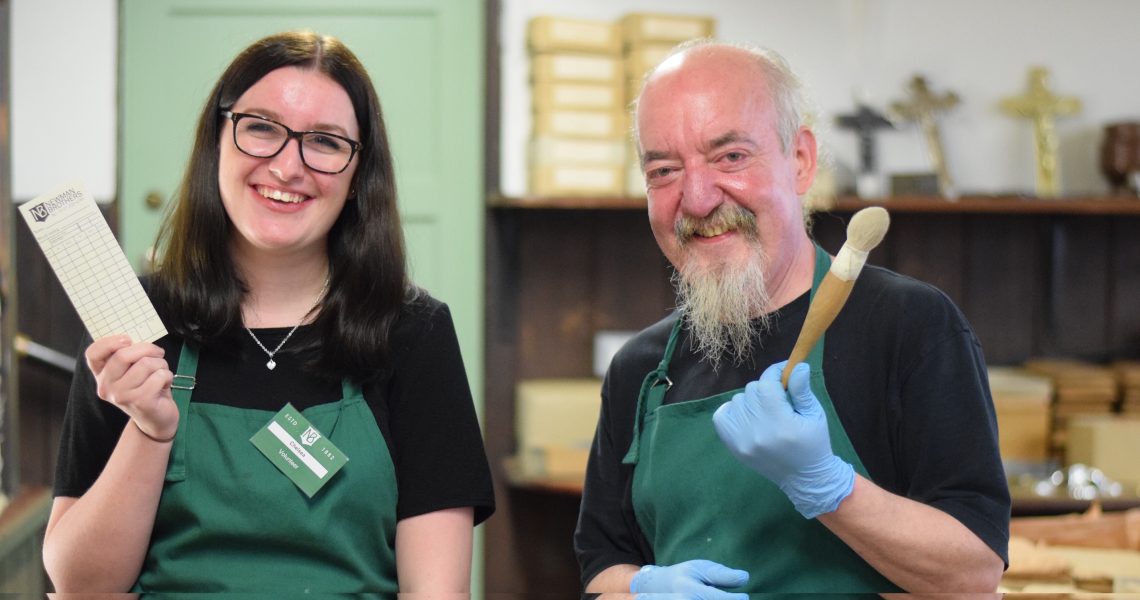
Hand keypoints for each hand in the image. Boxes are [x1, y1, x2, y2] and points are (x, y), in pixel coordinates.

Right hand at [86, 335, 178, 441]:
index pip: (93, 353)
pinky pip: (159, 376)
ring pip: (146, 364)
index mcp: (101, 375)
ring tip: (161, 374)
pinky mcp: (140, 402)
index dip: (110, 342)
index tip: (128, 339)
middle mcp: (106, 386)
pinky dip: (168, 376)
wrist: (156, 420)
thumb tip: (136, 338)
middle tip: (158, 354)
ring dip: (161, 365)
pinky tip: (164, 385)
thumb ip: (129, 356)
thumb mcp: (133, 371)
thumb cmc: (147, 388)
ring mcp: (121, 396)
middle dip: (148, 349)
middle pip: (122, 355)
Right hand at [629, 559, 747, 598]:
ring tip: (711, 596)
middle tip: (729, 597)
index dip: (738, 599)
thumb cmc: (683, 575)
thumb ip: (722, 575)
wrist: (657, 588)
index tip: (743, 596)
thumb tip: (745, 578)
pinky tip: (706, 599)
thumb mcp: (700, 568)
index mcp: (690, 591)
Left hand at [712, 360, 853, 518]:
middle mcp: (757, 431)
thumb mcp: (814, 414)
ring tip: (766, 412)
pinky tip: (749, 417)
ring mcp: (741, 441)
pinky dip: (733, 412)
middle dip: (766, 389)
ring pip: (738, 400)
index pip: (767, 384)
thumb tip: (798, 365)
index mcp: (780, 423)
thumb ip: (802, 390)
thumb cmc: (813, 443)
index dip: (775, 373)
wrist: (804, 478)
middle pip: (752, 390)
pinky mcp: (733, 446)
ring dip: (751, 400)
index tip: (784, 372)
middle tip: (779, 399)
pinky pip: (722, 415)